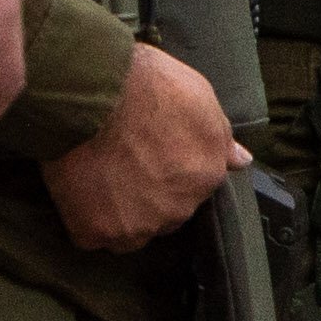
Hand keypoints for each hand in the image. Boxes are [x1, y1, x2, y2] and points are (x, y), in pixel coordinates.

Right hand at [44, 41, 245, 251]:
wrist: (94, 93)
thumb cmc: (148, 85)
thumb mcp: (199, 96)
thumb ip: (220, 137)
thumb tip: (242, 161)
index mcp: (206, 177)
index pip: (194, 188)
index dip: (169, 169)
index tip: (149, 152)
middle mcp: (177, 210)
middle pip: (164, 214)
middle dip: (148, 195)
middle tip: (122, 162)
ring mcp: (135, 226)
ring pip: (130, 230)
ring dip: (119, 212)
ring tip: (97, 177)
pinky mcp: (95, 232)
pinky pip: (91, 236)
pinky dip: (85, 219)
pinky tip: (78, 191)